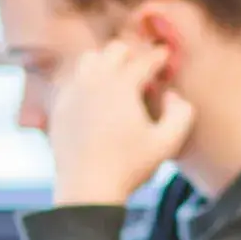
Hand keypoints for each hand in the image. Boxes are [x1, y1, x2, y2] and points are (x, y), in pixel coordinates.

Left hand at [48, 39, 194, 206]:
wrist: (86, 189)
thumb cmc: (129, 167)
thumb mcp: (167, 144)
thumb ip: (181, 113)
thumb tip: (172, 94)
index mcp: (121, 85)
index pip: (144, 60)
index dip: (159, 57)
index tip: (166, 56)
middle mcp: (94, 81)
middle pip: (115, 50)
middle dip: (132, 55)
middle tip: (143, 72)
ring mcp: (72, 92)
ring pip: (90, 59)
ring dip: (106, 63)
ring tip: (118, 82)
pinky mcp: (59, 106)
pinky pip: (73, 80)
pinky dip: (87, 82)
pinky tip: (97, 100)